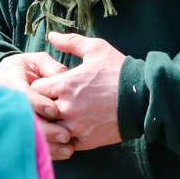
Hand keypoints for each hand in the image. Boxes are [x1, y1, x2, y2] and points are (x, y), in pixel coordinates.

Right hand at [0, 52, 74, 159]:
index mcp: (13, 83)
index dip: (38, 103)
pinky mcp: (22, 130)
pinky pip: (33, 144)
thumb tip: (66, 77)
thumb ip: (51, 68)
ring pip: (30, 136)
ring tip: (68, 149)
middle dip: (47, 130)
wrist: (7, 77)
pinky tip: (64, 152)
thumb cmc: (27, 67)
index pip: (24, 96)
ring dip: (49, 146)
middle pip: (27, 121)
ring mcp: (15, 120)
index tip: (55, 110)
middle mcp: (11, 104)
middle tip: (66, 135)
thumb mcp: (37, 61)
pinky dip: (49, 151)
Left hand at [29, 32, 125, 155]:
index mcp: (65, 84)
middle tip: (48, 102)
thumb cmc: (119, 71)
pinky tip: (70, 129)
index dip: (39, 87)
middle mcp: (66, 107)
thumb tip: (51, 35)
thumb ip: (71, 42)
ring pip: (49, 130)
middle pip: (39, 111)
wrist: (144, 98)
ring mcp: (76, 127)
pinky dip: (64, 137)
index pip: (35, 89)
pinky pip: (65, 143)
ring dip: (51, 123)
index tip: (46, 86)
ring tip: (58, 117)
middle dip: (41, 106)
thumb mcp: (96, 49)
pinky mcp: (86, 141)